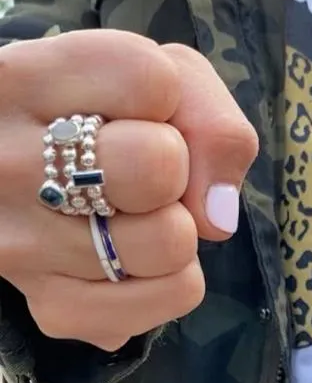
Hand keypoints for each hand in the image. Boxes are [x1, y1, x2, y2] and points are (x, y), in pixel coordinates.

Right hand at [0, 30, 257, 350]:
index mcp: (23, 80)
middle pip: (160, 167)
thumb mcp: (153, 77)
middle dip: (177, 166)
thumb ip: (207, 118)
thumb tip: (218, 214)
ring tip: (135, 210)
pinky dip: (178, 276)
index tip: (136, 111)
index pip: (153, 84)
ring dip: (178, 223)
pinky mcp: (50, 305)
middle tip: (141, 170)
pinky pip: (172, 295)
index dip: (170, 101)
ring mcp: (19, 244)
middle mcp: (4, 163)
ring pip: (170, 242)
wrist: (27, 168)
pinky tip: (137, 253)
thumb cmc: (100, 115)